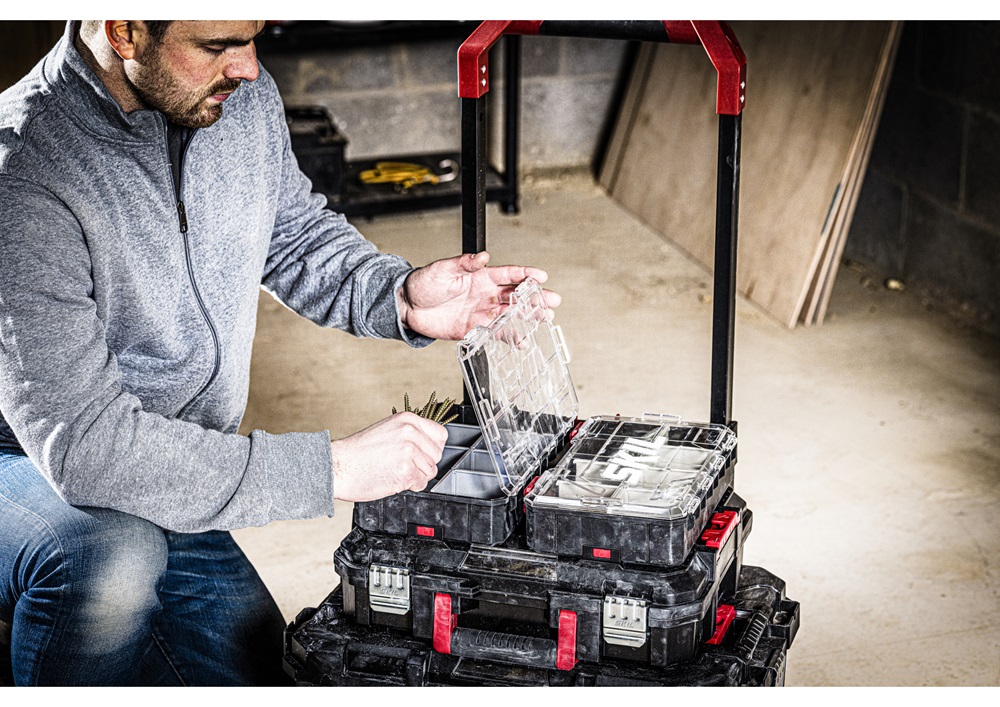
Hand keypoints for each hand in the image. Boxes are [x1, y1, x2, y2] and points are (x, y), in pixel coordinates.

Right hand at [330, 412, 447, 501]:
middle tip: (404, 466)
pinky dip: (410, 486)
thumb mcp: (387, 430)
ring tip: (396, 472)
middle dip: (424, 464)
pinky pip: (421, 483)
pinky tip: (394, 479)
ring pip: (430, 471)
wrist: (337, 466)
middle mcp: (410, 433)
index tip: (424, 454)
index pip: (440, 435)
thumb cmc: (357, 452)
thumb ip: (409, 434)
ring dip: (416, 476)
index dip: (433, 448)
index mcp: (407, 420)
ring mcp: (409, 452)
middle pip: (436, 455)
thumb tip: (427, 445)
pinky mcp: (406, 471)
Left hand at [397, 251, 560, 340]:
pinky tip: (523, 341)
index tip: (541, 276)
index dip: (525, 274)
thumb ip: (464, 263)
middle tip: (553, 301)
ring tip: (546, 319)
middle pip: (516, 296)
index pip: (508, 274)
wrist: (407, 307)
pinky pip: (497, 334)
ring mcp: (482, 312)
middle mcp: (485, 294)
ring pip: (511, 315)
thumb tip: (483, 256)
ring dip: (529, 317)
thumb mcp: (442, 269)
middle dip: (535, 298)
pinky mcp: (474, 329)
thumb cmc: (423, 284)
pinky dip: (511, 338)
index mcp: (481, 276)